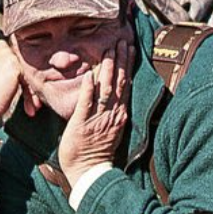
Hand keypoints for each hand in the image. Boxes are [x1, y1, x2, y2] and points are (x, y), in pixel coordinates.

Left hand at [58, 39, 130, 183]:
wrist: (89, 173)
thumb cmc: (95, 153)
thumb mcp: (108, 129)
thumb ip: (109, 111)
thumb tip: (107, 95)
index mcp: (119, 114)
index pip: (126, 84)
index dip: (127, 64)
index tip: (129, 47)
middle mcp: (112, 113)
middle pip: (120, 82)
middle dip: (121, 60)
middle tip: (123, 40)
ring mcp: (98, 118)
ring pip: (106, 89)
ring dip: (108, 69)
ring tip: (109, 50)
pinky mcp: (82, 123)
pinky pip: (87, 103)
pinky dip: (89, 88)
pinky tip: (90, 74)